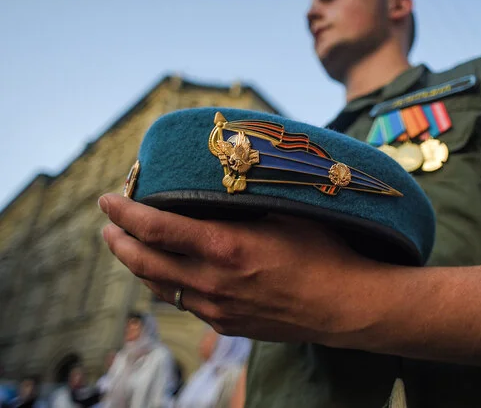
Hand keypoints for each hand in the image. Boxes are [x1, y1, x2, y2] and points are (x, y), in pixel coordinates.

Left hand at [98, 193, 392, 344]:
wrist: (344, 306)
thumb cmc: (323, 252)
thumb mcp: (285, 213)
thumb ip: (245, 203)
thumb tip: (219, 183)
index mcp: (224, 247)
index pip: (156, 228)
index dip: (125, 213)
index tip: (107, 200)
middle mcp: (212, 281)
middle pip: (144, 264)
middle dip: (119, 243)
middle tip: (110, 227)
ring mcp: (217, 308)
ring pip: (160, 288)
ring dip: (139, 267)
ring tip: (133, 249)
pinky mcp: (227, 325)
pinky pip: (185, 304)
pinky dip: (169, 285)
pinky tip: (173, 275)